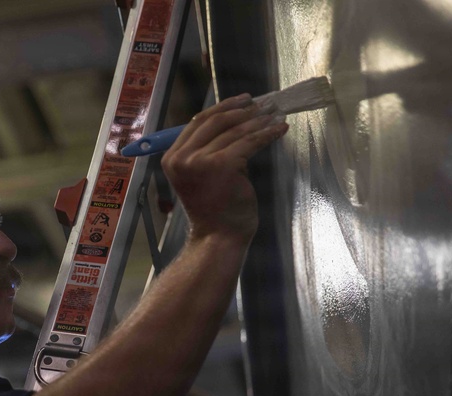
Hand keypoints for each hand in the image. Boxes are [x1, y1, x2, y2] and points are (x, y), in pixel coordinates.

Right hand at [161, 94, 287, 241]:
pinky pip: (249, 142)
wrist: (218, 237)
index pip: (197, 122)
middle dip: (242, 110)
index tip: (242, 101)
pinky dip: (267, 134)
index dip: (222, 108)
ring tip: (275, 115)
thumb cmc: (214, 211)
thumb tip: (235, 123)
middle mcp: (182, 158)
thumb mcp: (200, 176)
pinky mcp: (223, 166)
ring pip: (234, 131)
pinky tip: (279, 129)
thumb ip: (206, 152)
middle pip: (214, 121)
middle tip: (263, 104)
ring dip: (258, 121)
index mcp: (172, 158)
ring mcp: (200, 161)